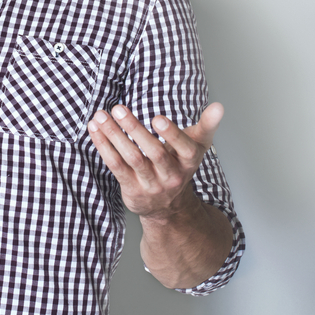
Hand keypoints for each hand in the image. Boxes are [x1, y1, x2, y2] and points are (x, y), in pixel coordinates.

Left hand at [87, 102, 223, 220]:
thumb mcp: (197, 146)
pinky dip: (103, 146)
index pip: (184, 148)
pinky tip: (94, 129)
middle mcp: (171, 175)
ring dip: (114, 136)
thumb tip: (220, 106)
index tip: (157, 118)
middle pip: (153, 152)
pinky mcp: (131, 189)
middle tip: (118, 109)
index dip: (172, 134)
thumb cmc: (180, 165)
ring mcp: (151, 184)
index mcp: (189, 161)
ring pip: (131, 158)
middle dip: (134, 129)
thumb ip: (207, 125)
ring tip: (100, 116)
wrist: (169, 207)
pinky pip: (115, 166)